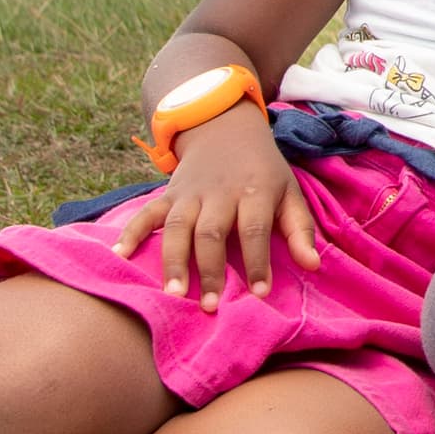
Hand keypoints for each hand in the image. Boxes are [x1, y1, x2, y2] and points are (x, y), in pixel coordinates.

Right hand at [105, 101, 314, 311]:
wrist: (225, 127)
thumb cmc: (263, 171)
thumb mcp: (289, 191)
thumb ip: (300, 230)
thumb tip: (313, 266)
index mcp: (254, 191)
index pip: (255, 230)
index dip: (257, 262)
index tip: (260, 294)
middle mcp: (220, 193)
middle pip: (211, 233)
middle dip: (209, 269)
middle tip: (208, 306)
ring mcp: (190, 193)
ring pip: (177, 226)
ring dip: (172, 259)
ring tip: (171, 292)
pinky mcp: (168, 193)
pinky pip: (146, 212)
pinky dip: (132, 232)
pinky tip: (120, 255)